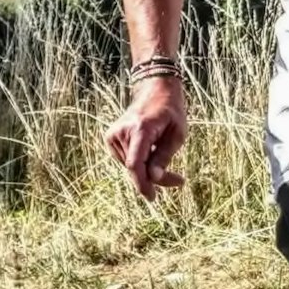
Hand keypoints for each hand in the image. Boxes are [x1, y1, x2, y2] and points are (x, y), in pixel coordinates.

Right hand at [103, 77, 188, 200]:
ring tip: (164, 154)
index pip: (135, 164)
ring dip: (148, 170)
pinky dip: (140, 162)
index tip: (152, 198)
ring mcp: (113, 134)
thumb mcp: (177, 134)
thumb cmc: (171, 111)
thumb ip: (164, 156)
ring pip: (131, 166)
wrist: (155, 90)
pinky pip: (127, 159)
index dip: (142, 184)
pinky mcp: (110, 138)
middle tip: (178, 180)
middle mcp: (122, 132)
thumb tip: (153, 178)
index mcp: (140, 129)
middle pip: (135, 168)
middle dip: (154, 178)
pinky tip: (150, 147)